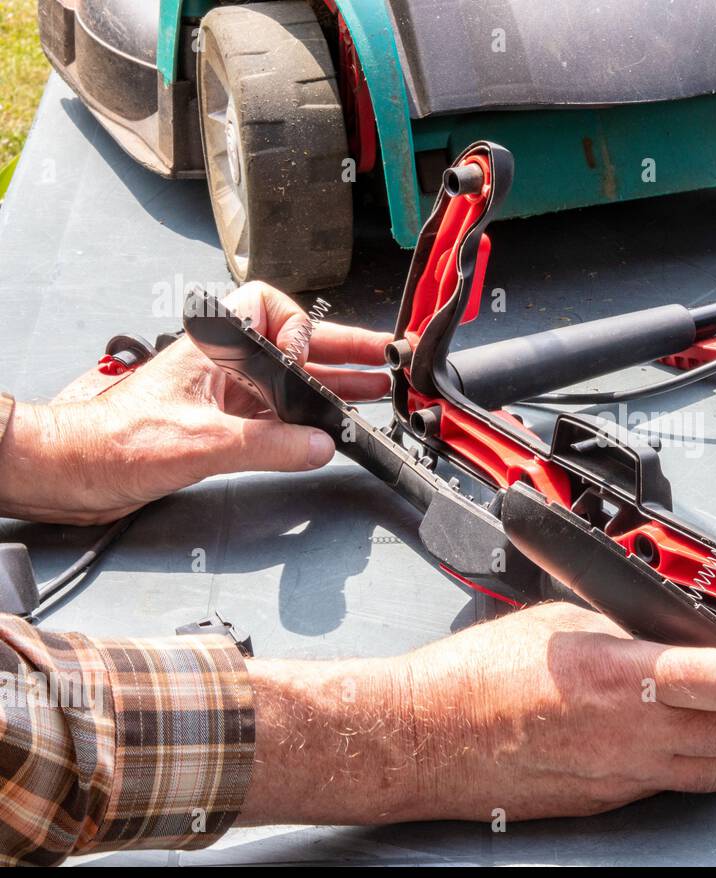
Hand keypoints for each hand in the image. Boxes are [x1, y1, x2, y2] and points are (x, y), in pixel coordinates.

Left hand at [0, 282, 393, 523]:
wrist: (74, 471)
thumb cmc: (112, 443)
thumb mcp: (201, 444)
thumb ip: (267, 446)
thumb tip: (318, 445)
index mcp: (212, 349)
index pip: (269, 308)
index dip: (299, 332)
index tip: (311, 365)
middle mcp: (220, 365)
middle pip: (292, 345)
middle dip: (340, 351)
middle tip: (381, 357)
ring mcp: (222, 393)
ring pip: (289, 379)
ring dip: (331, 383)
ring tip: (373, 388)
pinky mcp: (221, 423)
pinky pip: (276, 412)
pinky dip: (307, 417)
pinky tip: (332, 426)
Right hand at [240, 603, 715, 824]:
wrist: (423, 738)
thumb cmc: (472, 680)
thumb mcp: (560, 620)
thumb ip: (624, 628)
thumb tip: (666, 630)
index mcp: (614, 679)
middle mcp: (624, 735)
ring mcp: (617, 774)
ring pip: (713, 772)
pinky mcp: (604, 798)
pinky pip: (675, 784)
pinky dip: (713, 768)